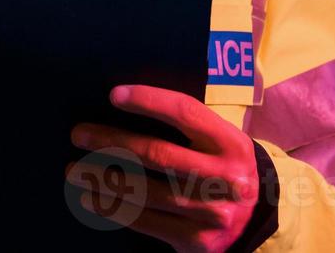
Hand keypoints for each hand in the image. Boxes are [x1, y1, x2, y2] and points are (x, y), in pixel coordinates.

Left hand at [67, 86, 258, 251]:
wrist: (260, 220)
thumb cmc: (224, 167)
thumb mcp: (221, 141)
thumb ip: (188, 126)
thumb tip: (125, 104)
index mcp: (230, 143)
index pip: (185, 112)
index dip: (148, 100)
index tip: (113, 96)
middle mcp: (225, 178)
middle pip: (157, 153)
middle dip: (112, 142)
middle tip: (79, 134)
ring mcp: (211, 212)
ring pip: (146, 191)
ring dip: (103, 179)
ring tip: (75, 171)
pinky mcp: (197, 241)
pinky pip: (146, 221)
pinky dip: (114, 209)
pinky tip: (91, 199)